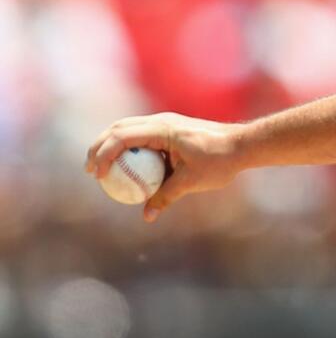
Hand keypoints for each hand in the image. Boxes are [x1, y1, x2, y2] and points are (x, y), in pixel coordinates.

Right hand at [85, 113, 245, 222]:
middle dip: (98, 147)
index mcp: (163, 129)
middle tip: (89, 171)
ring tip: (100, 168)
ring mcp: (165, 123)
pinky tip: (126, 168)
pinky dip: (129, 148)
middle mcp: (160, 121)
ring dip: (111, 145)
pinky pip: (142, 136)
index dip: (103, 154)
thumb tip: (147, 216)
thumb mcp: (191, 182)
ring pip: (128, 129)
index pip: (122, 136)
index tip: (97, 175)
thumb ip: (166, 196)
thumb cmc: (220, 161)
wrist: (243, 145)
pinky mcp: (170, 129)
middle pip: (118, 128)